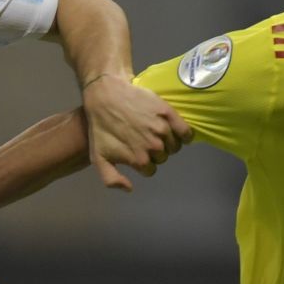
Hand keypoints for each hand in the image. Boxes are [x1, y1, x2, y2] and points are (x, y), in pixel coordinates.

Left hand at [81, 75, 190, 190]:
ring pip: (174, 146)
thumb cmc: (100, 126)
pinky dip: (185, 135)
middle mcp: (154, 147)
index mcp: (139, 160)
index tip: (137, 152)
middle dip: (155, 152)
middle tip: (144, 139)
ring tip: (156, 133)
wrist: (105, 95)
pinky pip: (185, 132)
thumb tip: (130, 188)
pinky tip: (177, 131)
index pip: (150, 170)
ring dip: (168, 143)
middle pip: (163, 157)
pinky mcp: (168, 114)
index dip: (144, 163)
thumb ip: (111, 179)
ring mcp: (163, 130)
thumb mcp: (98, 157)